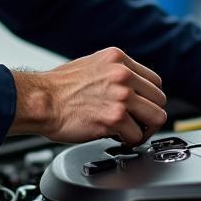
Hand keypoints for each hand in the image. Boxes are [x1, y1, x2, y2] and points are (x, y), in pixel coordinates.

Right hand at [9, 47, 167, 145]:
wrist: (40, 100)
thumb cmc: (57, 88)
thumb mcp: (91, 65)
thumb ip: (114, 73)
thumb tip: (130, 89)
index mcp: (118, 59)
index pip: (154, 80)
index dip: (148, 98)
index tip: (141, 108)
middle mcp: (123, 74)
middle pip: (160, 99)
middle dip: (149, 115)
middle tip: (137, 124)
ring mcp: (122, 96)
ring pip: (157, 118)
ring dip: (145, 129)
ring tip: (131, 133)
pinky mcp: (116, 117)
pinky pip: (137, 136)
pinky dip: (128, 141)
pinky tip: (116, 138)